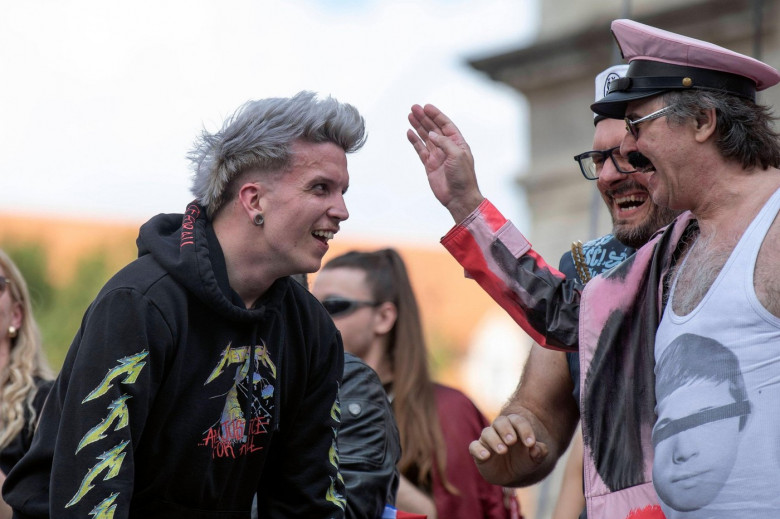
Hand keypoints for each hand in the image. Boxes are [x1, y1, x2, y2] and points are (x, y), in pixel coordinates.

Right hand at [407, 104, 484, 222]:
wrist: (459, 197)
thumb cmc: (463, 177)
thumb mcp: (457, 155)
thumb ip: (444, 142)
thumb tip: (431, 134)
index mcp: (457, 143)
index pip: (445, 124)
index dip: (436, 115)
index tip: (426, 107)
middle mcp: (447, 147)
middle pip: (433, 128)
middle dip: (424, 118)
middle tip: (414, 108)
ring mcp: (437, 155)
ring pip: (425, 137)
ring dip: (418, 126)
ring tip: (410, 116)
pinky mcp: (429, 164)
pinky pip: (420, 149)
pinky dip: (415, 141)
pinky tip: (410, 132)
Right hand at [468, 413, 549, 486]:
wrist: (512, 475)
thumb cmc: (523, 461)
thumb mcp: (535, 459)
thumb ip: (539, 452)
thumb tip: (537, 449)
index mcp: (515, 427)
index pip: (518, 421)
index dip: (525, 430)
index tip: (531, 444)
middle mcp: (500, 430)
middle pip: (500, 421)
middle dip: (506, 430)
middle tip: (512, 441)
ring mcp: (488, 440)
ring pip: (487, 433)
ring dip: (494, 440)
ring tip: (503, 450)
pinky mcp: (478, 451)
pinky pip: (474, 446)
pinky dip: (478, 450)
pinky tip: (486, 456)